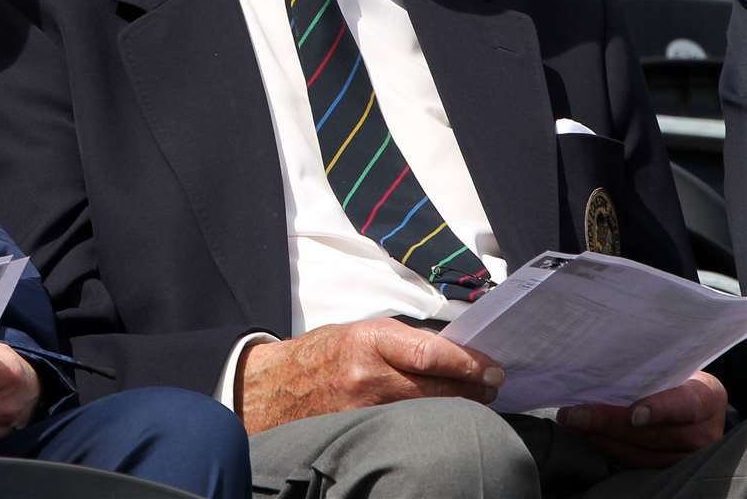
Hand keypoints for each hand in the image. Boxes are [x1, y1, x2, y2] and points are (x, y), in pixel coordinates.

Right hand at [236, 318, 504, 433]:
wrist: (274, 389)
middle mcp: (368, 377)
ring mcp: (366, 411)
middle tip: (492, 385)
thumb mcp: (358, 332)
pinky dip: (431, 424)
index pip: (430, 353)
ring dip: (459, 407)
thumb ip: (401, 341)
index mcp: (367, 341)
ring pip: (428, 413)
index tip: (492, 367)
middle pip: (437, 388)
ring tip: (477, 400)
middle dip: (473, 388)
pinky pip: (409, 430)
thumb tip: (450, 351)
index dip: (468, 363)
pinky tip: (444, 421)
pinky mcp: (363, 434)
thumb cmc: (322, 355)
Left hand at [556, 371, 725, 467]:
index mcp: (707, 397)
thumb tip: (597, 358)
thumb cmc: (673, 374)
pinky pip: (637, 462)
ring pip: (642, 453)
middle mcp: (705, 432)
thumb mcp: (669, 364)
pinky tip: (586, 434)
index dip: (660, 410)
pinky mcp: (671, 468)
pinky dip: (609, 448)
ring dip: (602, 438)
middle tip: (574, 415)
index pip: (686, 404)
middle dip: (609, 424)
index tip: (634, 414)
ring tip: (572, 423)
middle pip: (656, 434)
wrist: (690, 400)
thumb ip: (646, 366)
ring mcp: (690, 456)